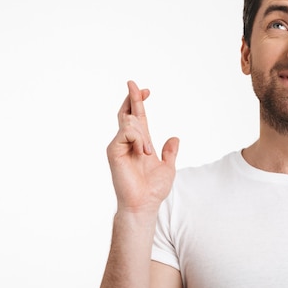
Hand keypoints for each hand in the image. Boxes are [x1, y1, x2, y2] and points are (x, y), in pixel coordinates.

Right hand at [106, 81, 178, 213]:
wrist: (144, 203)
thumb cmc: (153, 189)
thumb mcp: (167, 167)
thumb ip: (170, 152)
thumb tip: (174, 138)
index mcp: (140, 143)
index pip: (138, 117)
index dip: (139, 102)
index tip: (146, 90)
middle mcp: (127, 142)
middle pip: (126, 113)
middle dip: (132, 97)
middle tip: (134, 84)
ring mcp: (118, 145)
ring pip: (129, 122)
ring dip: (143, 134)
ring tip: (147, 153)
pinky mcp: (113, 150)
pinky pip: (127, 132)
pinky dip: (138, 139)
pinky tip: (142, 152)